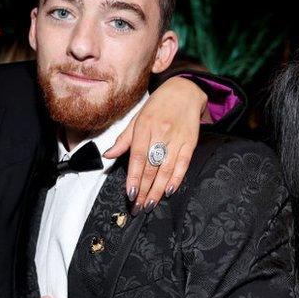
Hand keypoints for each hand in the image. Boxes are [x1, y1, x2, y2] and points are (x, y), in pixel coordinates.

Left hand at [104, 77, 206, 214]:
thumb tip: (107, 155)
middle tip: (138, 206)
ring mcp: (177, 138)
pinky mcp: (191, 141)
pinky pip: (183, 163)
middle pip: (151, 167)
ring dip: (158, 189)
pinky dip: (176, 178)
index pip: (137, 157)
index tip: (130, 194)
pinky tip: (169, 191)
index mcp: (144, 126)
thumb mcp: (137, 119)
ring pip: (166, 168)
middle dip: (143, 189)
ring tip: (150, 203)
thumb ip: (123, 139)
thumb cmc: (157, 106)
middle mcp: (160, 133)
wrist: (184, 91)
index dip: (133, 177)